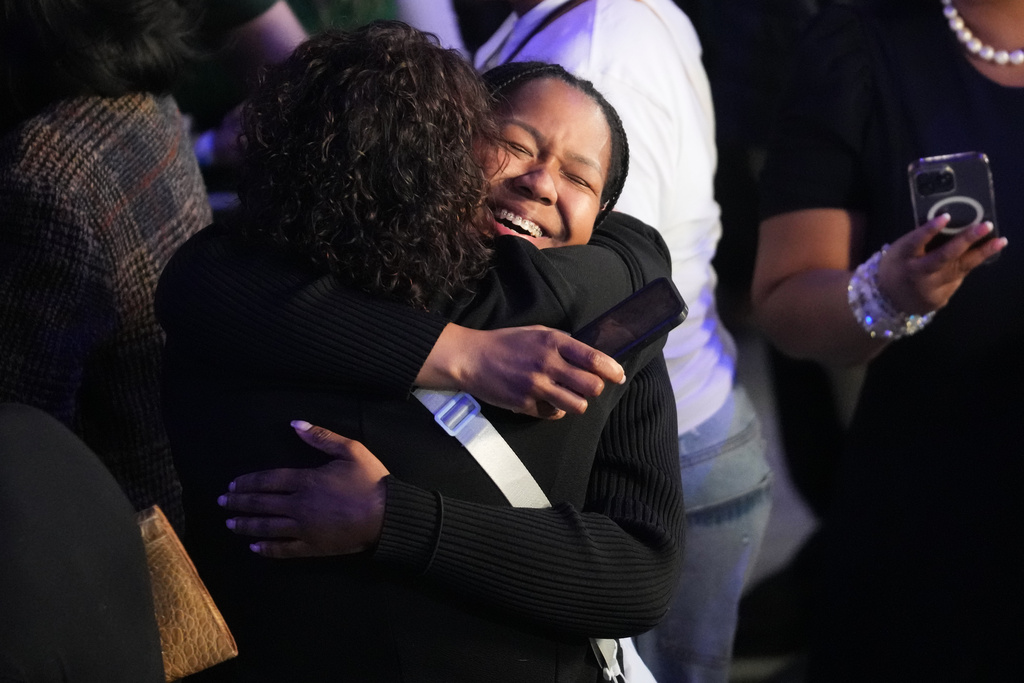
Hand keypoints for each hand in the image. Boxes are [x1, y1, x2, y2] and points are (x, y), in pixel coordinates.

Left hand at [218, 421, 388, 557]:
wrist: (388, 515)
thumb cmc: (371, 480)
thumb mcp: (350, 450)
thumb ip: (321, 437)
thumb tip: (295, 424)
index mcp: (306, 480)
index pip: (268, 480)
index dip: (248, 482)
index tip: (232, 484)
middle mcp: (298, 505)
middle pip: (261, 504)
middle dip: (239, 503)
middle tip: (222, 502)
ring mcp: (304, 529)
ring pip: (267, 527)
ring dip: (246, 525)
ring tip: (230, 524)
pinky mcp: (313, 547)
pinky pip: (284, 549)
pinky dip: (266, 549)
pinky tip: (254, 548)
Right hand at [419, 324, 624, 418]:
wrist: (470, 358)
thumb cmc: (505, 343)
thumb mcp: (536, 333)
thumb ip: (562, 343)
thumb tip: (588, 355)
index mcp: (553, 342)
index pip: (594, 358)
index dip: (612, 370)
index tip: (618, 375)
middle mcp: (547, 364)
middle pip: (591, 386)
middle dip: (595, 388)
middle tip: (588, 386)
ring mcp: (536, 386)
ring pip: (577, 405)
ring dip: (577, 402)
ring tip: (568, 396)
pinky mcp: (525, 404)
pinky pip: (553, 414)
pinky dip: (555, 410)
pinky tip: (546, 401)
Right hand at [877, 213, 1006, 313]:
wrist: (888, 300)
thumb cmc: (896, 267)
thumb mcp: (900, 251)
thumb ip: (920, 242)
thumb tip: (950, 226)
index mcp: (903, 258)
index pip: (915, 242)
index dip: (929, 230)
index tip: (945, 216)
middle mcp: (917, 274)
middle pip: (944, 257)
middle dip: (965, 240)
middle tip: (985, 226)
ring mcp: (930, 289)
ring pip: (959, 269)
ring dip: (981, 253)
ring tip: (1000, 241)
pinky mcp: (940, 298)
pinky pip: (958, 279)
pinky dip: (969, 265)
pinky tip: (982, 254)